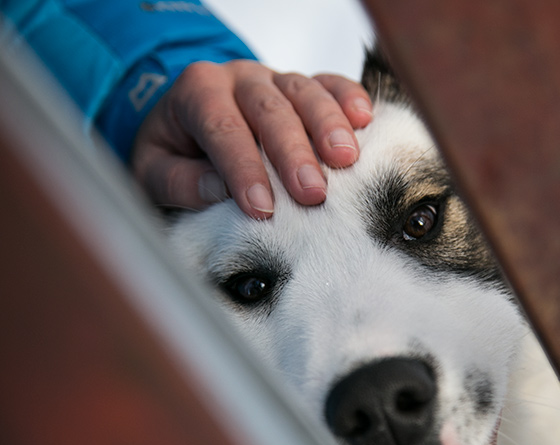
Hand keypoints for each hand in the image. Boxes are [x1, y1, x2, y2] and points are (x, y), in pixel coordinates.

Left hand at [131, 59, 372, 218]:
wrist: (186, 119)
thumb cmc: (174, 148)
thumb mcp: (153, 170)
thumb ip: (179, 181)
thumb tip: (218, 191)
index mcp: (197, 91)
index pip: (222, 129)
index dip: (243, 169)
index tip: (262, 208)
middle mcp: (238, 78)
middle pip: (269, 109)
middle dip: (293, 152)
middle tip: (312, 193)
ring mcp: (274, 78)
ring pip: (304, 91)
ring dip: (328, 126)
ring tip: (346, 159)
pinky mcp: (302, 85)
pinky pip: (330, 82)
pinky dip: (349, 97)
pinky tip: (364, 119)